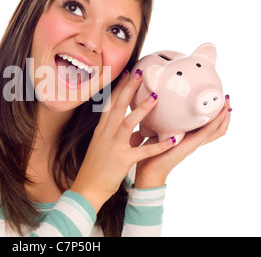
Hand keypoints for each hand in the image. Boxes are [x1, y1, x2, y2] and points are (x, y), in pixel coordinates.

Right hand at [70, 70, 176, 212]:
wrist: (87, 187)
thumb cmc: (97, 167)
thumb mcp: (106, 147)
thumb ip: (124, 137)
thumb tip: (140, 131)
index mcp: (102, 130)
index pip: (110, 103)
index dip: (119, 87)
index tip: (128, 73)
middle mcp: (106, 134)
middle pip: (118, 106)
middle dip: (129, 88)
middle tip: (140, 73)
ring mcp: (114, 146)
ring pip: (128, 123)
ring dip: (142, 109)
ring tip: (155, 96)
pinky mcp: (122, 160)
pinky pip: (143, 151)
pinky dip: (158, 145)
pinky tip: (173, 140)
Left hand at [134, 96, 231, 188]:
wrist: (149, 168)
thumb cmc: (152, 151)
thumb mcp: (160, 132)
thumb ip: (164, 122)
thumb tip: (157, 104)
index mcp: (189, 137)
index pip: (208, 127)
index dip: (216, 115)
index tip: (218, 100)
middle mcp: (195, 140)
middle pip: (217, 128)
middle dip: (224, 113)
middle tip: (227, 98)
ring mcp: (195, 144)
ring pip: (216, 130)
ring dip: (223, 116)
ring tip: (227, 103)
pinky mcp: (191, 145)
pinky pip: (207, 132)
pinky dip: (216, 122)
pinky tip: (221, 113)